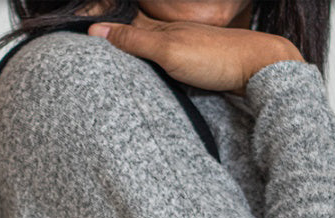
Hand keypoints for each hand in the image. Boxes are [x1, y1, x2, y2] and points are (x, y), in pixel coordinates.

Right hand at [86, 9, 303, 95]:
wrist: (257, 68)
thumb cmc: (216, 58)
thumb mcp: (169, 50)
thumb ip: (134, 41)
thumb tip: (96, 30)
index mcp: (159, 29)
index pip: (121, 26)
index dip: (100, 28)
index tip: (76, 33)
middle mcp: (168, 36)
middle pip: (132, 36)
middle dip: (110, 39)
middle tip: (84, 46)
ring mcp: (181, 51)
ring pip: (146, 50)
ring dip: (128, 53)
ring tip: (105, 58)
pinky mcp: (192, 66)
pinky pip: (161, 64)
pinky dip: (147, 66)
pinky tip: (143, 74)